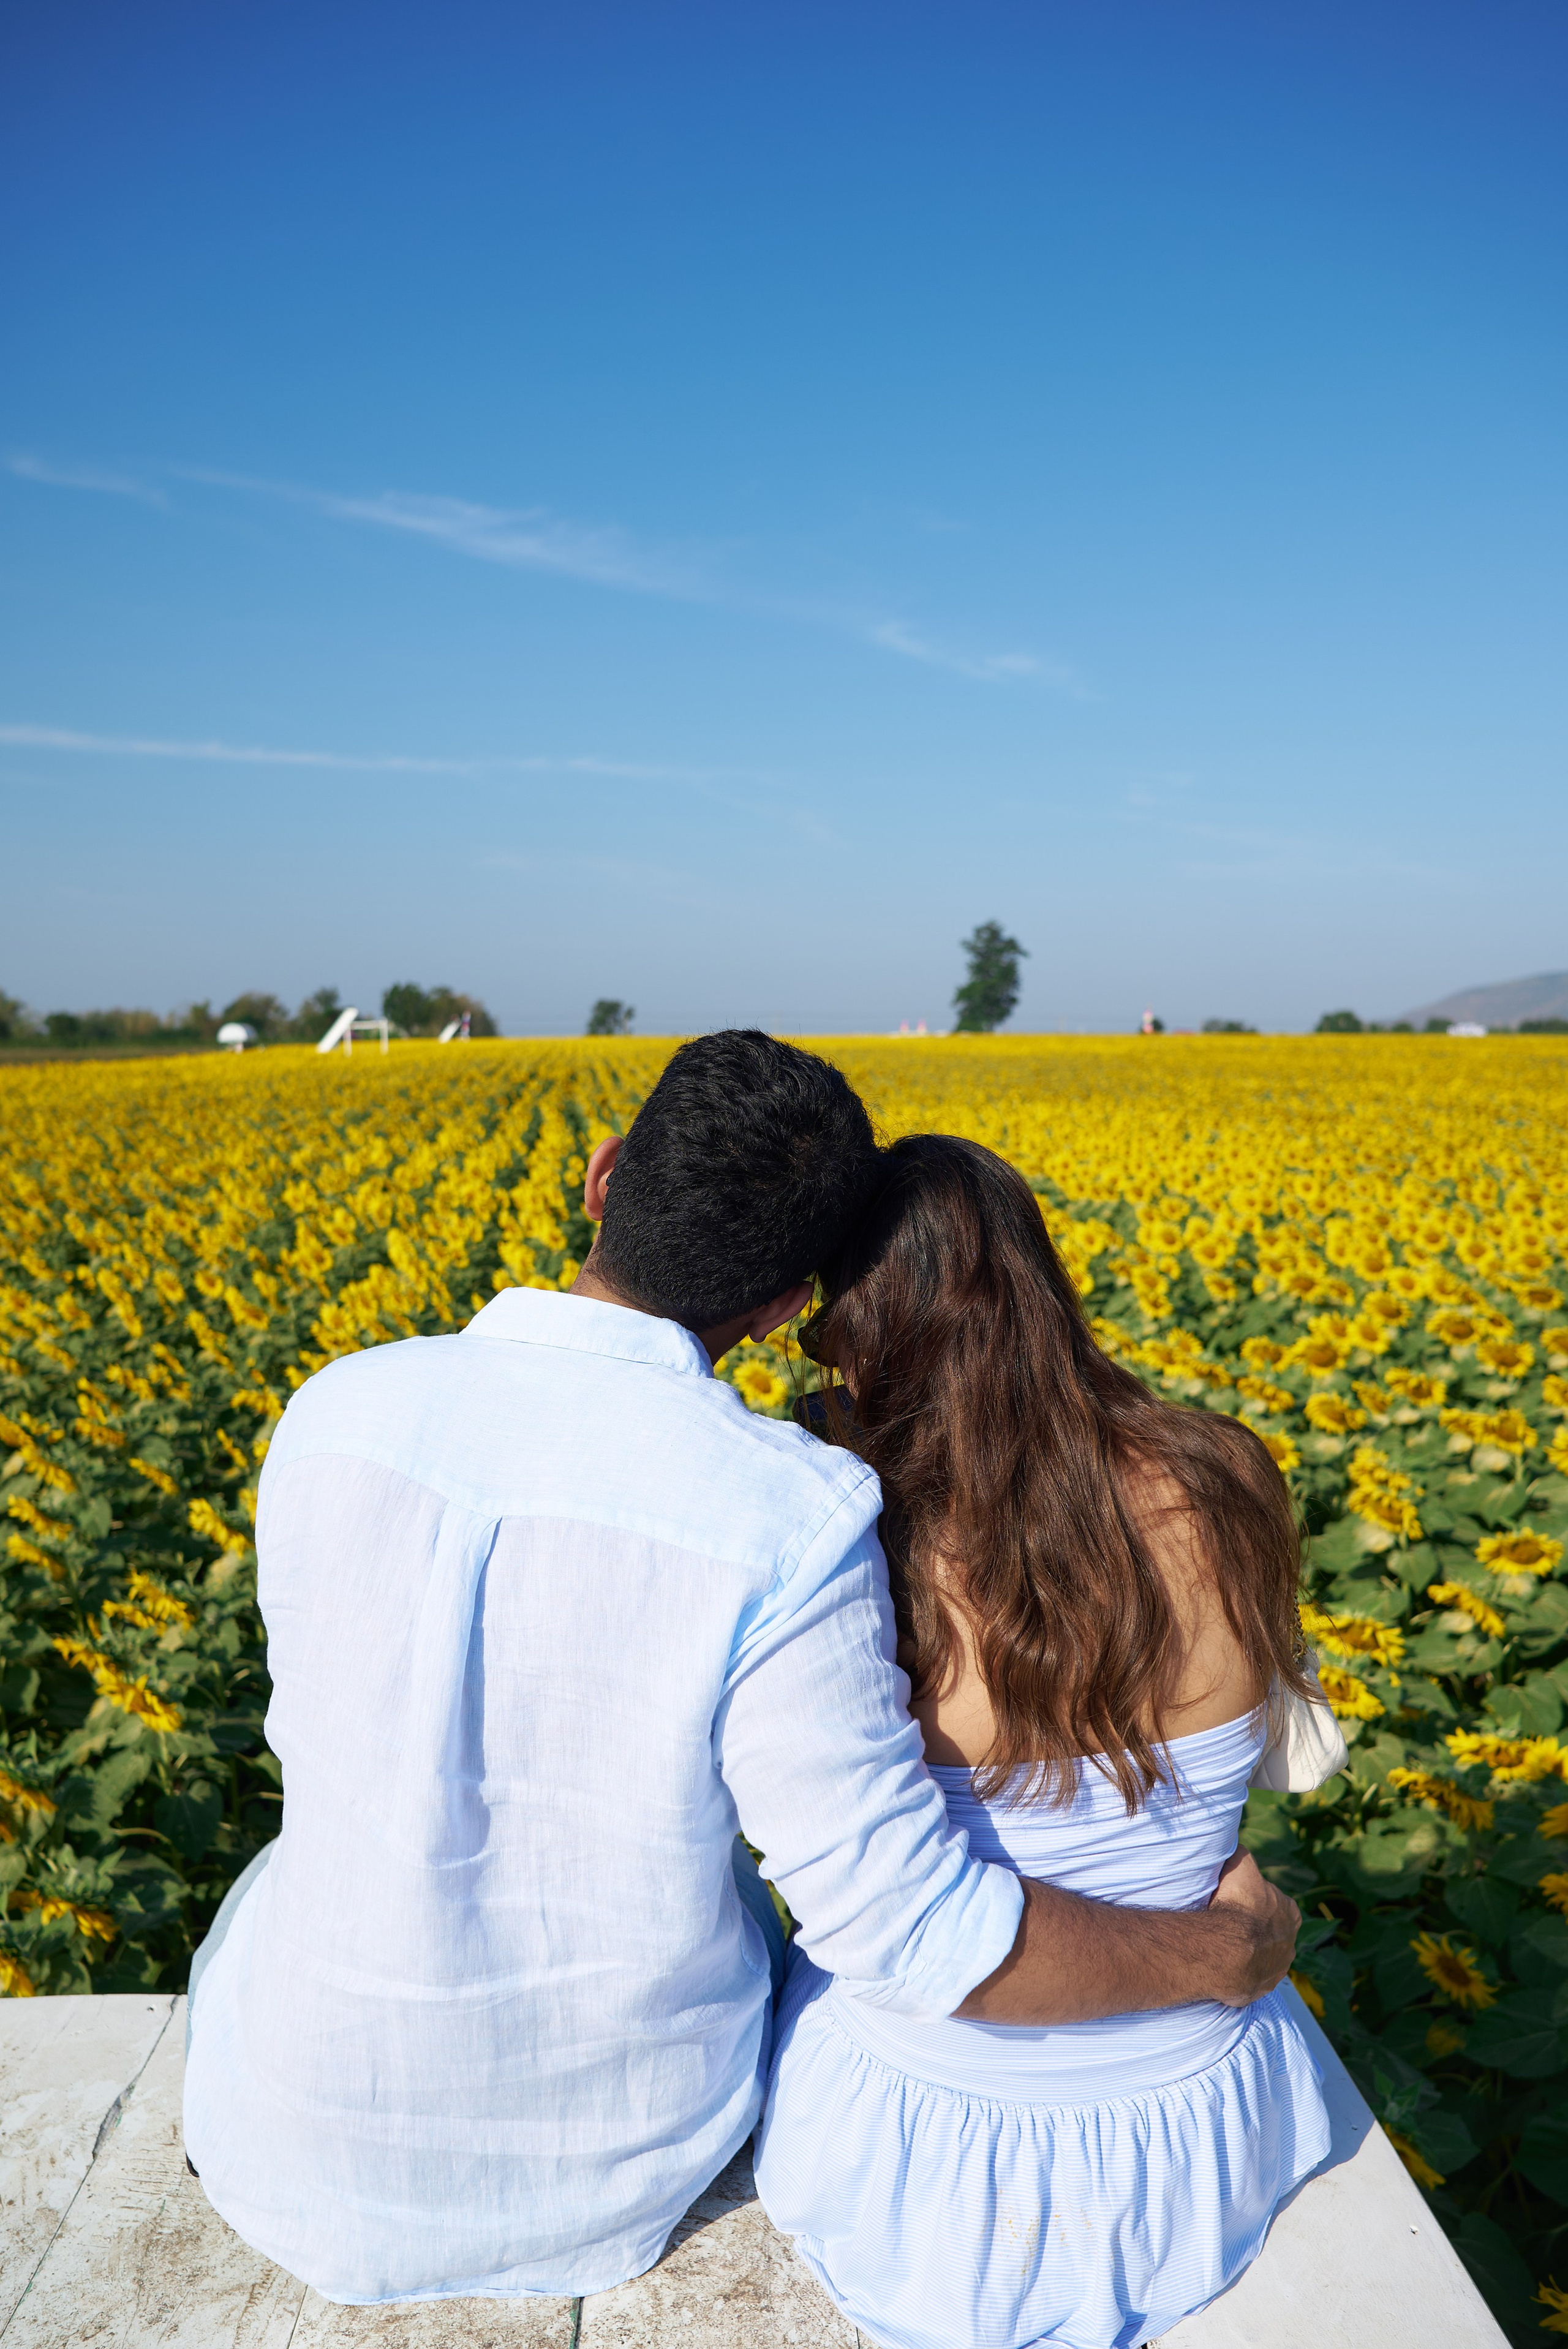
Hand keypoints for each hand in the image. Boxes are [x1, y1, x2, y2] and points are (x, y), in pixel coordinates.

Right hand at [1205, 1847, 1300, 2007]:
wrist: (1228, 1950)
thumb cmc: (1236, 1905)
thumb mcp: (1240, 1864)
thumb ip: (1242, 1854)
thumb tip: (1238, 1847)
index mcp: (1291, 1913)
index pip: (1278, 1903)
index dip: (1258, 1901)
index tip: (1240, 1902)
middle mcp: (1290, 1942)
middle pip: (1273, 1931)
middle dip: (1256, 1929)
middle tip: (1230, 1925)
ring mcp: (1277, 1969)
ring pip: (1264, 1957)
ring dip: (1249, 1953)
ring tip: (1224, 1946)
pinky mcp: (1262, 1988)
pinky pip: (1252, 1978)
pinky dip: (1241, 1973)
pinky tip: (1225, 1965)